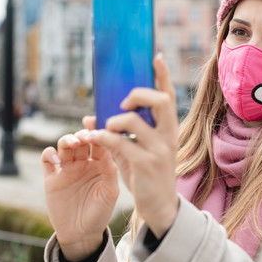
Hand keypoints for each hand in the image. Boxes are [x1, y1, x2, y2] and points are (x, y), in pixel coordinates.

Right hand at [41, 118, 118, 261]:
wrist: (82, 234)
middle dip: (83, 133)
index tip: (99, 125)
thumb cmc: (101, 212)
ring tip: (73, 143)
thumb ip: (110, 171)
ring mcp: (67, 169)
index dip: (98, 132)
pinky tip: (57, 159)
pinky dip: (49, 154)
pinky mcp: (52, 178)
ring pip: (65, 146)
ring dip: (68, 140)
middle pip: (81, 140)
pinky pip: (46, 160)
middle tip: (85, 135)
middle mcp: (83, 163)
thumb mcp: (110, 192)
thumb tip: (110, 149)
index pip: (99, 142)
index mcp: (100, 163)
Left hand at [90, 53, 179, 237]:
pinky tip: (94, 137)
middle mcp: (168, 136)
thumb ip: (121, 133)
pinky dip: (103, 137)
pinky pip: (121, 142)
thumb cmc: (146, 174)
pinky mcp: (147, 164)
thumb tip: (92, 117)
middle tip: (123, 102)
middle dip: (139, 93)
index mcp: (168, 129)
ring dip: (114, 119)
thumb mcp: (137, 150)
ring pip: (136, 120)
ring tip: (107, 127)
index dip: (163, 76)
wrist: (159, 206)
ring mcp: (160, 150)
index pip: (169, 96)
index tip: (157, 56)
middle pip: (161, 101)